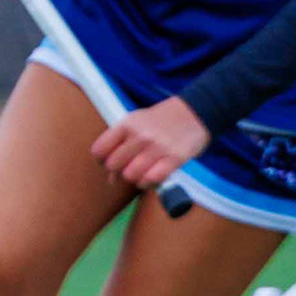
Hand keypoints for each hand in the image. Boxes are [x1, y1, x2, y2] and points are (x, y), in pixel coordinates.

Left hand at [90, 97, 209, 188]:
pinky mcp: (175, 158)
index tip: (109, 161)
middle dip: (118, 171)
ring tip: (141, 173)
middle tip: (128, 168)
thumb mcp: (136, 122)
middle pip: (114, 165)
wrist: (195, 112)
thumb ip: (120, 145)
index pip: (99, 149)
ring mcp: (158, 147)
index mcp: (127, 124)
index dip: (102, 160)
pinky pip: (152, 179)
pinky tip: (151, 177)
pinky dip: (149, 183)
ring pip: (130, 175)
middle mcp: (140, 136)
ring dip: (134, 178)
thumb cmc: (161, 121)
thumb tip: (110, 177)